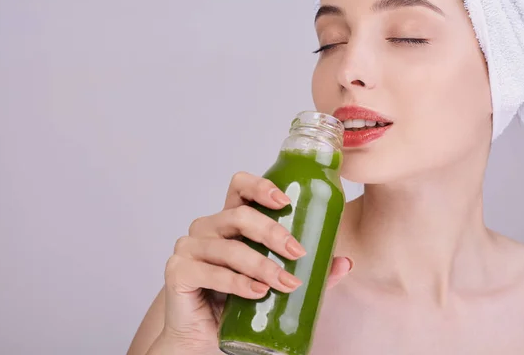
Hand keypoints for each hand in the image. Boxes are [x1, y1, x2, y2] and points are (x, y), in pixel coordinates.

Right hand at [153, 172, 352, 353]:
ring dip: (262, 265)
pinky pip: (211, 272)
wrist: (204, 337)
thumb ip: (308, 270)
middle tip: (297, 251)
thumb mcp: (275, 281)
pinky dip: (238, 283)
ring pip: (230, 247)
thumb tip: (345, 262)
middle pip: (239, 215)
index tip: (285, 201)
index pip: (239, 186)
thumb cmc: (237, 303)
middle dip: (273, 232)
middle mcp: (207, 227)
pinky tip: (258, 293)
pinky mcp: (178, 271)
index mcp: (229, 220)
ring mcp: (189, 247)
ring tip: (285, 283)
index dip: (261, 186)